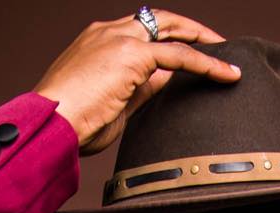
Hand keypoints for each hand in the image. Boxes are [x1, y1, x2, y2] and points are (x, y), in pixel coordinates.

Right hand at [32, 10, 239, 155]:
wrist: (51, 125)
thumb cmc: (72, 124)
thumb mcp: (112, 103)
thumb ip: (139, 88)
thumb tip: (164, 83)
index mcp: (98, 41)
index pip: (141, 33)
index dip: (167, 41)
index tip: (187, 56)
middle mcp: (109, 32)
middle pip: (159, 20)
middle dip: (190, 30)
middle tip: (216, 44)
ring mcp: (120, 40)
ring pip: (172, 31)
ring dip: (203, 42)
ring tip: (228, 61)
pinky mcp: (132, 55)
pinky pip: (179, 56)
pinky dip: (206, 63)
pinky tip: (225, 75)